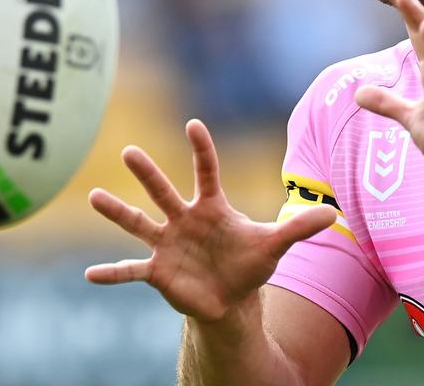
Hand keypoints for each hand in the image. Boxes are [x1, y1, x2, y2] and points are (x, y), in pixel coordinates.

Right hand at [85, 119, 336, 321]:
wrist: (231, 299)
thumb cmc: (249, 264)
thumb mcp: (275, 245)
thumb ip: (299, 228)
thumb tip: (334, 212)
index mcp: (211, 207)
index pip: (206, 171)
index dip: (202, 149)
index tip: (193, 124)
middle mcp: (184, 220)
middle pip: (163, 191)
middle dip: (147, 173)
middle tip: (129, 151)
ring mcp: (168, 244)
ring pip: (138, 223)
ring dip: (117, 211)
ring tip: (93, 197)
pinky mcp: (158, 271)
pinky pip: (131, 270)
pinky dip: (112, 273)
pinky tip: (90, 275)